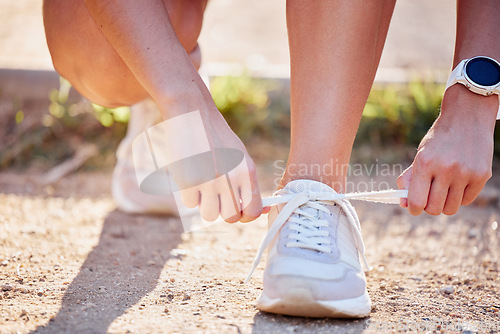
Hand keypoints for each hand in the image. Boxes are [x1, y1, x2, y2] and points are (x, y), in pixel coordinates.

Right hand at [169, 104, 263, 222]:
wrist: (191, 112)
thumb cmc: (216, 136)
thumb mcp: (239, 156)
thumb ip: (248, 183)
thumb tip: (262, 210)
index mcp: (247, 172)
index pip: (253, 212)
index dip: (244, 216)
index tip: (236, 210)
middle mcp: (231, 179)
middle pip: (230, 217)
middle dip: (221, 210)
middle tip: (213, 194)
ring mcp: (210, 182)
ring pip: (209, 215)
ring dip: (203, 204)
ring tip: (201, 183)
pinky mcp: (189, 181)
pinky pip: (190, 204)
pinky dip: (188, 194)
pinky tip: (189, 174)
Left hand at [397, 85, 496, 214]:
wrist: (467, 118)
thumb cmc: (438, 140)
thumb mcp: (420, 155)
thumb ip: (409, 180)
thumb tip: (404, 204)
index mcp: (425, 163)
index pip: (416, 201)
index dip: (413, 208)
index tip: (414, 206)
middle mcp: (446, 169)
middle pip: (434, 209)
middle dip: (428, 206)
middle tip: (429, 195)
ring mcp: (466, 173)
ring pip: (450, 208)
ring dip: (444, 203)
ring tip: (444, 189)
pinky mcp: (481, 175)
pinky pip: (466, 201)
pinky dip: (459, 197)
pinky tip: (458, 182)